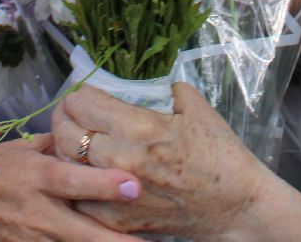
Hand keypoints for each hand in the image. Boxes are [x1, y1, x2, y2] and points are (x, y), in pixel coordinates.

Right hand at [0, 136, 145, 241]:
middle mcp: (38, 212)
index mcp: (37, 177)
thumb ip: (58, 146)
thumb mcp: (22, 148)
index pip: (74, 180)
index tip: (135, 185)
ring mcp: (32, 239)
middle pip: (84, 232)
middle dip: (118, 240)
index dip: (105, 184)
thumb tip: (89, 136)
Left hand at [50, 83, 284, 238]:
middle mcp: (121, 159)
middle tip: (71, 114)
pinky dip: (77, 183)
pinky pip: (79, 197)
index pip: (82, 103)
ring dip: (66, 150)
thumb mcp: (196, 108)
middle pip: (65, 133)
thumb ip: (167, 88)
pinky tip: (87, 173)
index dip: (78, 94)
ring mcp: (116, 193)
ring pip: (66, 166)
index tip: (83, 95)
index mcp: (139, 128)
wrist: (236, 206)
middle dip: (64, 118)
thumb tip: (148, 80)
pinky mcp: (118, 218)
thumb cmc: (220, 156)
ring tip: (76, 142)